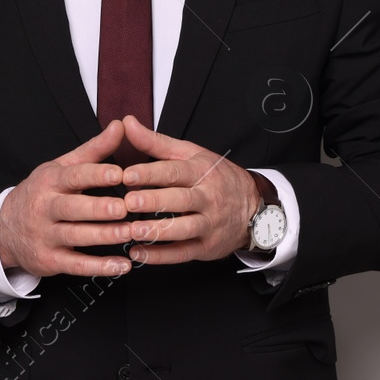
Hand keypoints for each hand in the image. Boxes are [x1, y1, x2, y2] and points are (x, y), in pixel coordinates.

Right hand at [0, 119, 135, 278]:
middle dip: (99, 208)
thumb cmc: (43, 192)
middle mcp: (45, 208)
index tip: (119, 173)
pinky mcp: (50, 261)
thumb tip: (121, 125)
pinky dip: (100, 267)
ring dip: (104, 236)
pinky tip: (122, 265)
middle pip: (73, 208)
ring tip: (130, 233)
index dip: (96, 175)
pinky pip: (76, 265)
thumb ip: (94, 150)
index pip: (73, 176)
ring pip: (76, 236)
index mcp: (50, 181)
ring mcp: (46, 236)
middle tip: (125, 207)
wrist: (4, 228)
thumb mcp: (62, 167)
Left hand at [116, 115, 260, 264]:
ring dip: (157, 232)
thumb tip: (127, 122)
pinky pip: (183, 253)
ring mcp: (209, 224)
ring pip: (183, 229)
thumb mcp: (189, 154)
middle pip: (180, 200)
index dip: (150, 173)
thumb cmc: (214, 176)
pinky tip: (138, 254)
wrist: (253, 206)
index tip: (127, 175)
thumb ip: (155, 142)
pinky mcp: (207, 246)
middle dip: (154, 201)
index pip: (174, 171)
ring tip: (131, 231)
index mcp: (201, 171)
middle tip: (129, 202)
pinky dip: (160, 256)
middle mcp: (207, 197)